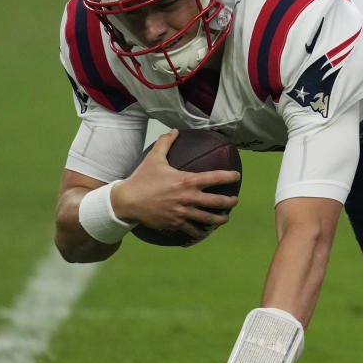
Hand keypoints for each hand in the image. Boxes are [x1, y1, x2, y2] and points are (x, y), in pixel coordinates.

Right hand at [113, 131, 239, 236]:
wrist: (126, 201)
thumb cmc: (141, 179)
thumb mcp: (153, 158)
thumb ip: (165, 143)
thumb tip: (174, 130)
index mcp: (187, 181)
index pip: (215, 177)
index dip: (229, 176)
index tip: (236, 176)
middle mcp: (188, 198)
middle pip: (217, 202)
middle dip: (230, 202)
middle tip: (234, 201)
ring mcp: (183, 213)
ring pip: (208, 219)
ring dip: (220, 219)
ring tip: (225, 218)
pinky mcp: (175, 224)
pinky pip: (193, 230)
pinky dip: (201, 231)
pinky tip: (205, 231)